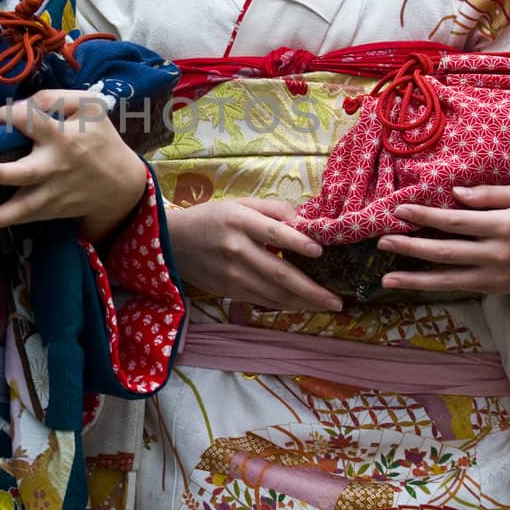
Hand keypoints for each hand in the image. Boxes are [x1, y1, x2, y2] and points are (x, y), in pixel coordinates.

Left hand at [0, 90, 148, 242]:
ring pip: (23, 206)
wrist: (120, 185)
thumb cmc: (99, 139)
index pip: (31, 121)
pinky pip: (23, 217)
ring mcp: (50, 193)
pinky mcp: (48, 210)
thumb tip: (19, 105)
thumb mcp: (88, 108)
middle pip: (25, 172)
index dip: (10, 115)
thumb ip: (53, 98)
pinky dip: (0, 223)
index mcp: (62, 137)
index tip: (0, 116)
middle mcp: (54, 167)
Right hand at [165, 198, 342, 313]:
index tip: (320, 251)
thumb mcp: (239, 204)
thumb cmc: (211, 218)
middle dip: (311, 290)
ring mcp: (232, 275)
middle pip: (279, 273)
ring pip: (273, 294)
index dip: (297, 242)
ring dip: (303, 303)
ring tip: (327, 306)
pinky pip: (262, 301)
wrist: (172, 242)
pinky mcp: (228, 291)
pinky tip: (301, 305)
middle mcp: (236, 250)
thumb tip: (305, 221)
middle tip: (337, 301)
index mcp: (239, 221)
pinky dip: (284, 305)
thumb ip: (272, 209)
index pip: (273, 232)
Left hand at [379, 184, 509, 295]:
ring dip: (415, 280)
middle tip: (383, 241)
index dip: (426, 216)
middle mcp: (498, 255)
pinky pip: (459, 287)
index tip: (400, 211)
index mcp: (504, 227)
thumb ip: (490, 194)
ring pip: (449, 280)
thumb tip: (456, 194)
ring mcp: (496, 276)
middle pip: (446, 252)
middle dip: (411, 248)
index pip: (457, 222)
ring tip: (387, 279)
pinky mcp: (494, 289)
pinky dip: (435, 287)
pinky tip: (413, 283)